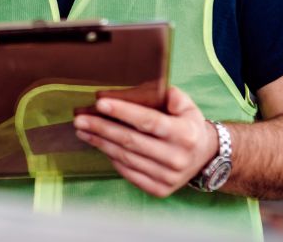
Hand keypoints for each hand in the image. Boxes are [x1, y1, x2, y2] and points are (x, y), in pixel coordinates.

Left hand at [72, 86, 218, 197]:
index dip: (123, 112)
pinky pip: (128, 173)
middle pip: (131, 141)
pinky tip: (99, 144)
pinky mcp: (159, 190)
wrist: (203, 156)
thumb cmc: (187, 124)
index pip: (149, 122)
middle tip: (80, 119)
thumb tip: (157, 92)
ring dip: (100, 142)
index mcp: (185, 134)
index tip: (100, 103)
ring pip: (125, 158)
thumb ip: (171, 95)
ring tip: (82, 130)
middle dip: (101, 128)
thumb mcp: (186, 105)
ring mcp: (168, 177)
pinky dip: (110, 157)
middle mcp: (177, 158)